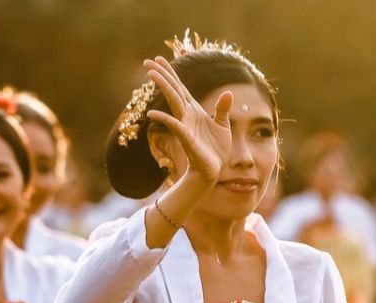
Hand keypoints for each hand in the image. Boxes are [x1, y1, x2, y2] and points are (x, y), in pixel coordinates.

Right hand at [144, 56, 232, 183]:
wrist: (213, 170)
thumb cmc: (216, 149)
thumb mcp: (223, 124)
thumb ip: (223, 108)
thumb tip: (228, 92)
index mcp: (194, 109)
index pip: (180, 87)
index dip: (171, 72)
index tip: (159, 59)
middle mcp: (186, 114)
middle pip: (173, 90)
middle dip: (161, 75)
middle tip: (147, 61)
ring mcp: (185, 124)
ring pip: (173, 101)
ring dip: (163, 87)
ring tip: (151, 74)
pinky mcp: (186, 137)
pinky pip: (174, 125)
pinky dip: (164, 118)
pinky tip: (152, 113)